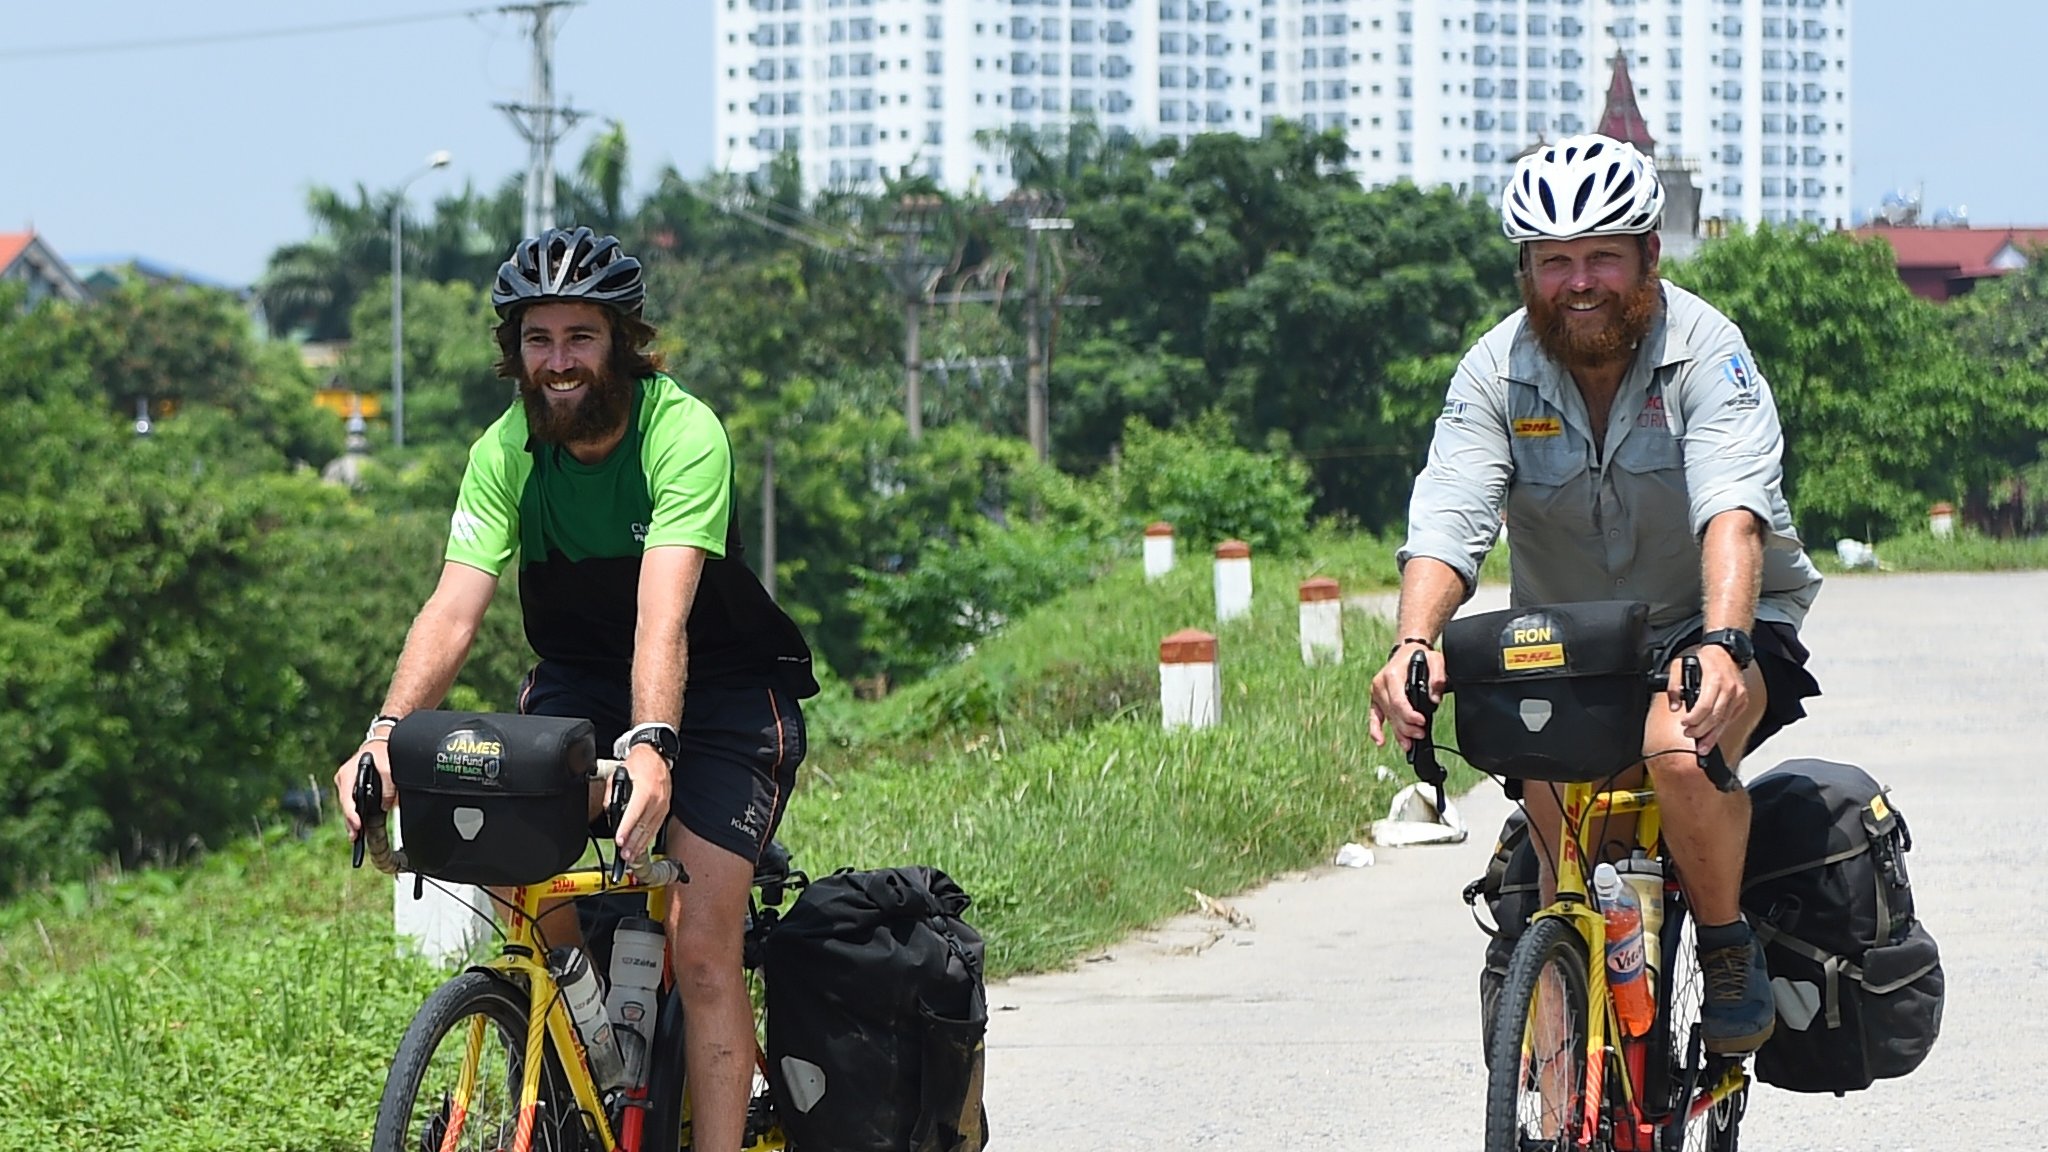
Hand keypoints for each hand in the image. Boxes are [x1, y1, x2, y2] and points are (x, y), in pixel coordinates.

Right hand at [334, 741, 393, 836]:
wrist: (380, 745)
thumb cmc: (382, 753)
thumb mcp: (388, 767)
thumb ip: (388, 787)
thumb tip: (385, 805)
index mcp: (348, 772)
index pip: (347, 797)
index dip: (351, 813)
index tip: (357, 825)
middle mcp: (343, 778)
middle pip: (346, 804)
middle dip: (351, 821)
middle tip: (355, 837)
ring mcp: (346, 783)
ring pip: (348, 805)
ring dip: (352, 820)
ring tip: (355, 836)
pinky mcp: (351, 787)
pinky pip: (352, 802)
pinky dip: (356, 813)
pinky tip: (358, 826)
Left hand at [616, 743, 673, 863]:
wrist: (656, 755)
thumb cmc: (639, 763)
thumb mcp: (619, 774)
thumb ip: (612, 794)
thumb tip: (609, 810)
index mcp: (645, 790)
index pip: (634, 814)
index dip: (626, 829)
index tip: (619, 841)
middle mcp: (656, 799)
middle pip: (643, 826)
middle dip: (633, 843)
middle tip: (624, 855)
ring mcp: (663, 805)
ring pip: (651, 829)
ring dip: (640, 844)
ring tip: (631, 855)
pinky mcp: (665, 808)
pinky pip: (656, 826)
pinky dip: (648, 837)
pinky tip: (642, 845)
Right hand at [1369, 643, 1442, 751]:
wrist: (1407, 651)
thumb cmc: (1420, 657)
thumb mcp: (1435, 660)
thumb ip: (1437, 677)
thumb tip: (1434, 698)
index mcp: (1392, 675)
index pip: (1398, 701)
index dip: (1409, 715)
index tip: (1422, 722)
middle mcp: (1381, 684)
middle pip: (1392, 713)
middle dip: (1407, 727)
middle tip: (1420, 734)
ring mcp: (1377, 693)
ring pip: (1387, 718)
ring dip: (1398, 733)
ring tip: (1409, 744)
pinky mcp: (1376, 699)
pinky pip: (1374, 717)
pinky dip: (1376, 730)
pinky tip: (1380, 741)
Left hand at [1667, 645, 1748, 757]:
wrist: (1726, 651)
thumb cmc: (1704, 659)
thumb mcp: (1680, 665)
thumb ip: (1673, 685)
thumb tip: (1675, 706)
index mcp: (1715, 679)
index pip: (1705, 706)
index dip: (1694, 718)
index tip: (1684, 723)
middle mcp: (1730, 688)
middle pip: (1715, 717)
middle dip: (1701, 731)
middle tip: (1690, 736)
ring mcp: (1738, 695)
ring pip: (1724, 721)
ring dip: (1712, 736)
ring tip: (1702, 747)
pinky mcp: (1742, 700)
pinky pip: (1730, 719)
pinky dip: (1721, 729)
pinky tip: (1712, 736)